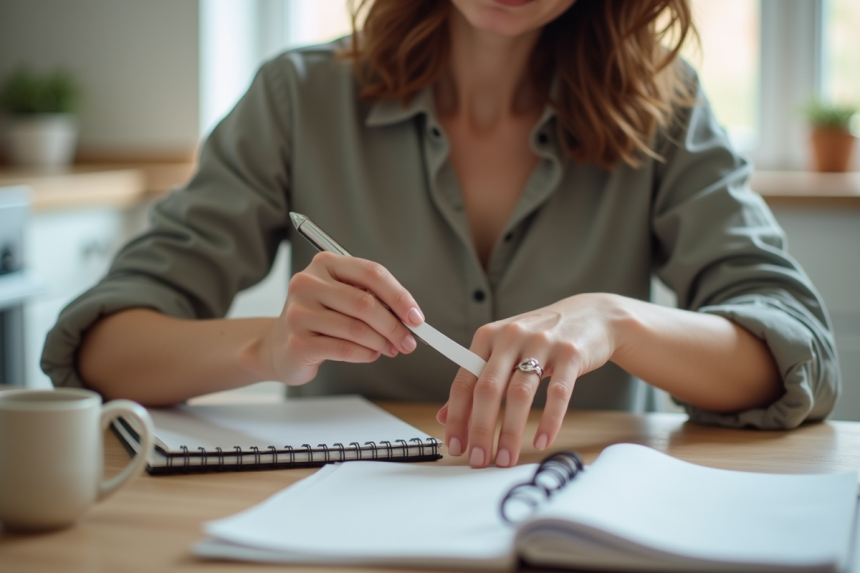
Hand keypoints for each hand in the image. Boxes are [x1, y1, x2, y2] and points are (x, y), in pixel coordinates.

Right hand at [258, 251, 424, 385]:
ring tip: (391, 349)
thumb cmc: (319, 319)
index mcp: (324, 264)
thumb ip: (371, 299)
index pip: (371, 273)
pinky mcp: (297, 341)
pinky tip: (371, 355)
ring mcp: (299, 312)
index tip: (416, 317)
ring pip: (356, 329)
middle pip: (365, 303)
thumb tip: (409, 317)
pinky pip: (343, 348)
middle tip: (409, 341)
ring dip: (382, 343)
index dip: (399, 296)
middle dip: (394, 325)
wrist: (279, 347)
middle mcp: (307, 283)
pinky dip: (365, 354)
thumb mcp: (342, 298)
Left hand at [437, 293, 628, 467]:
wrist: (592, 315)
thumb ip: (476, 379)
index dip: (457, 417)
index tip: (455, 445)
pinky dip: (549, 421)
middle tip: (479, 460)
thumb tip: (445, 416)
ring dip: (510, 432)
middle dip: (481, 430)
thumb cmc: (541, 337)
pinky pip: (558, 393)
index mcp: (488, 337)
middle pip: (488, 389)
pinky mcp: (571, 353)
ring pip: (520, 394)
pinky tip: (541, 441)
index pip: (464, 382)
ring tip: (506, 458)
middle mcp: (510, 337)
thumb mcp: (504, 350)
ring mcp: (541, 343)